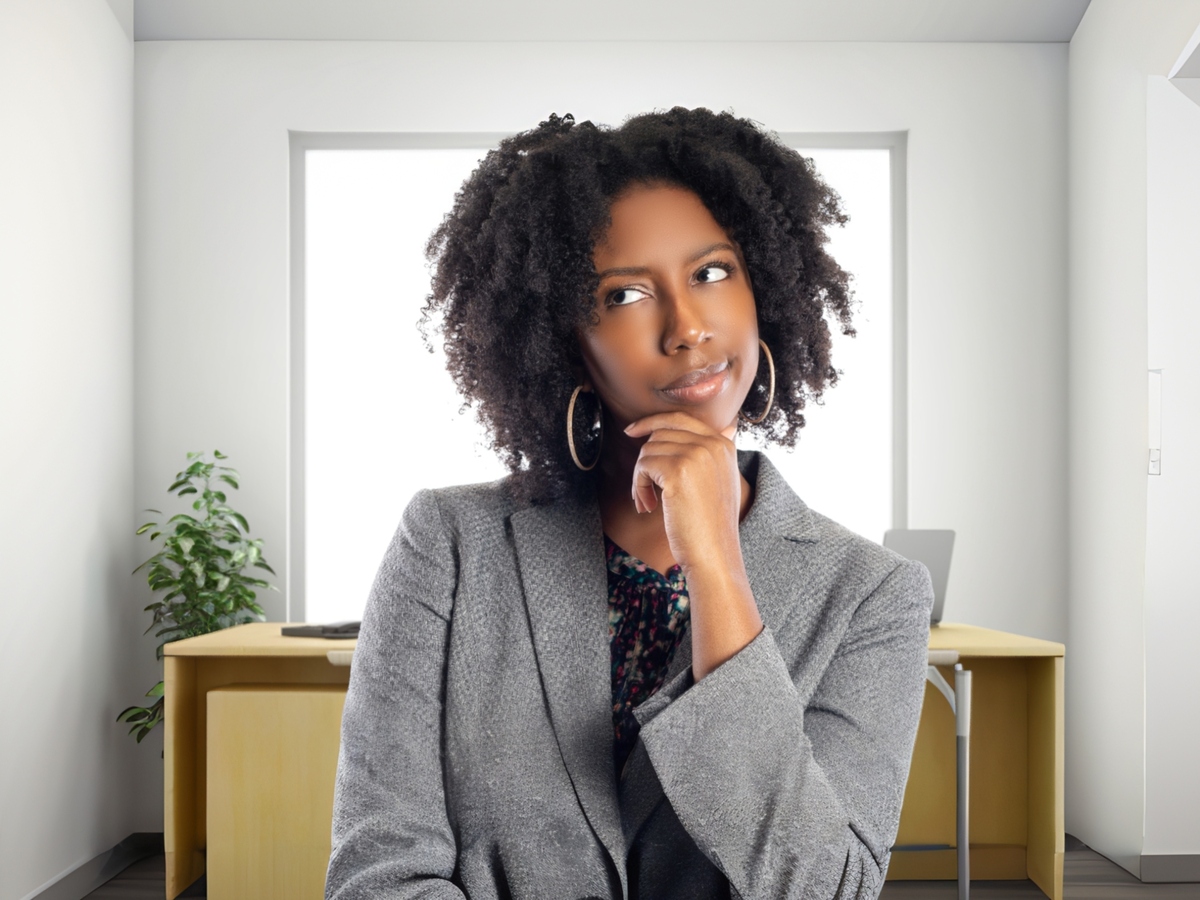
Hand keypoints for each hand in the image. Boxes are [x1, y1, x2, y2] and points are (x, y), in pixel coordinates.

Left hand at [623, 412, 742, 575]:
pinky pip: (643, 465)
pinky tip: (648, 506)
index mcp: (723, 444)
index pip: (681, 418)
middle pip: (660, 433)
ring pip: (648, 449)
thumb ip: (718, 453)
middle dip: (645, 459)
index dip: (652, 421)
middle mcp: (712, 444)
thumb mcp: (723, 481)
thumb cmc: (712, 525)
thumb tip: (729, 427)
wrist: (714, 554)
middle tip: (643, 489)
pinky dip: (638, 486)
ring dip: (641, 477)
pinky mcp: (678, 471)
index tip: (632, 431)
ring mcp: (696, 455)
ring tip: (647, 502)